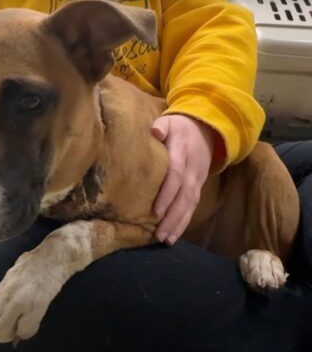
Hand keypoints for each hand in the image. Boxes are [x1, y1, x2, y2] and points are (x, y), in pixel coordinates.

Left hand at [151, 114, 214, 244]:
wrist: (207, 129)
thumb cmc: (179, 127)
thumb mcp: (169, 120)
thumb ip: (161, 126)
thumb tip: (154, 131)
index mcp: (182, 153)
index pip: (175, 176)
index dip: (167, 194)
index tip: (156, 211)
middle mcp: (192, 170)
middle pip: (183, 197)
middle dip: (172, 217)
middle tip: (159, 235)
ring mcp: (197, 180)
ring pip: (189, 205)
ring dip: (178, 224)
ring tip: (166, 240)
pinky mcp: (198, 187)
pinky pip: (192, 207)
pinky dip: (183, 222)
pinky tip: (174, 236)